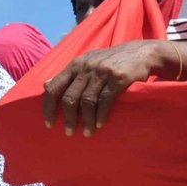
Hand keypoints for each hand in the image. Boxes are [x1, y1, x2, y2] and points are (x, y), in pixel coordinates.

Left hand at [41, 41, 159, 137]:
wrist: (141, 53)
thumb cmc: (111, 61)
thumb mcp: (87, 62)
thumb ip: (68, 74)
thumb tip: (45, 85)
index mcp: (75, 65)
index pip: (54, 87)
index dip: (48, 107)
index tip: (49, 124)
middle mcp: (86, 67)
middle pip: (70, 98)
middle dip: (68, 118)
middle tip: (69, 132)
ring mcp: (102, 72)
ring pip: (87, 101)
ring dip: (85, 121)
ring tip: (86, 133)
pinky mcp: (118, 78)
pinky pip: (105, 101)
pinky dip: (100, 115)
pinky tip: (99, 124)